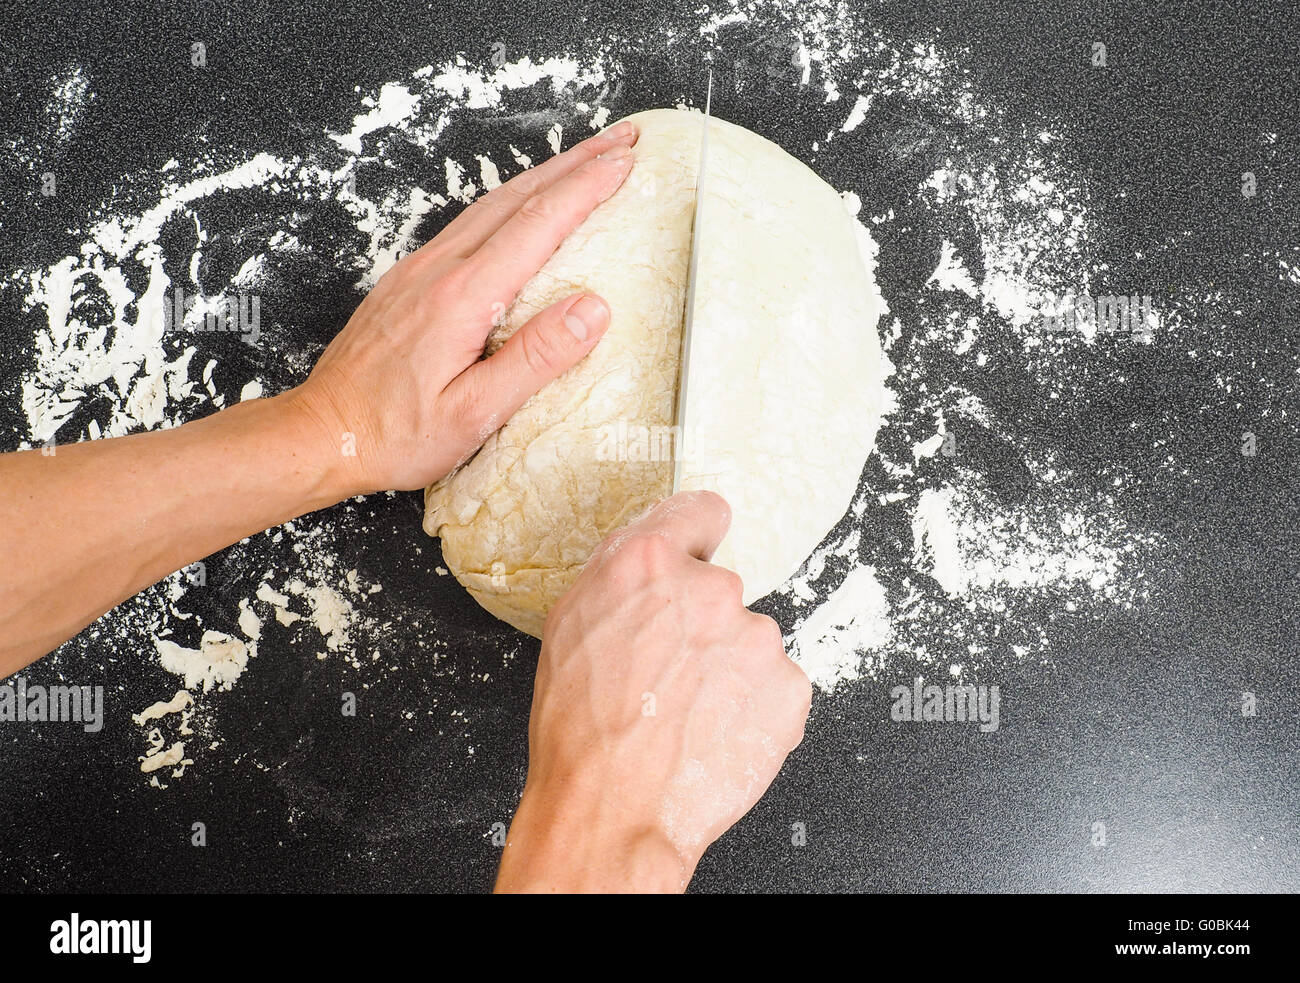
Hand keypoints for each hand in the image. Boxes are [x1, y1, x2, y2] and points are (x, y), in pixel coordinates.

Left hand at [287, 120, 639, 493]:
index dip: (585, 189)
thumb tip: (592, 311)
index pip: (537, 225)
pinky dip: (511, 201)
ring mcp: (420, 270)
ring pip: (492, 204)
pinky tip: (524, 204)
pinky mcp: (410, 280)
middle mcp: (439, 270)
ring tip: (585, 159)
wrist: (324, 432)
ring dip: (545, 176)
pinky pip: (470, 223)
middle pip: (518, 197)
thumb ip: (535, 359)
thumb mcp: (474, 412)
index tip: (624, 164)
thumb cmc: (395, 433)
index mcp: (461, 298)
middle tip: (621, 140)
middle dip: (575, 163)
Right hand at [495, 491, 812, 892]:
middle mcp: (711, 589)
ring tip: (687, 714)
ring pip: (748, 641)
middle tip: (668, 673)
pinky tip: (715, 731)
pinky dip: (753, 706)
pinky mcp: (789, 686)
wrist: (612, 809)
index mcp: (648, 563)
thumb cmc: (579, 731)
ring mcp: (756, 638)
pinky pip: (775, 685)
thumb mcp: (570, 627)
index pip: (701, 511)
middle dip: (701, 624)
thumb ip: (621, 577)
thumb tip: (654, 559)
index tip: (699, 551)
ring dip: (729, 669)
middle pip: (721, 589)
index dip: (696, 537)